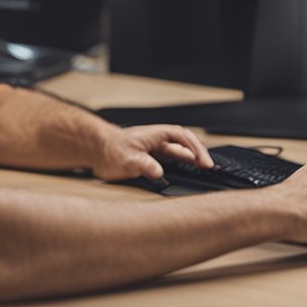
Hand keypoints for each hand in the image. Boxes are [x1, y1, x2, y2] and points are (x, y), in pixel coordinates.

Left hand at [92, 124, 213, 182]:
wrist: (96, 149)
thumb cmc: (110, 149)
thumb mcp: (127, 160)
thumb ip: (143, 165)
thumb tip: (159, 172)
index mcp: (157, 134)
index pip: (184, 138)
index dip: (196, 150)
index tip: (204, 163)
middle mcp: (159, 139)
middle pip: (186, 143)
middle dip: (200, 154)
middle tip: (210, 168)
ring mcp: (156, 148)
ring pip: (181, 151)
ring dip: (193, 158)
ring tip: (204, 169)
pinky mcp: (152, 157)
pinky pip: (173, 158)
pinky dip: (184, 163)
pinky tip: (188, 171)